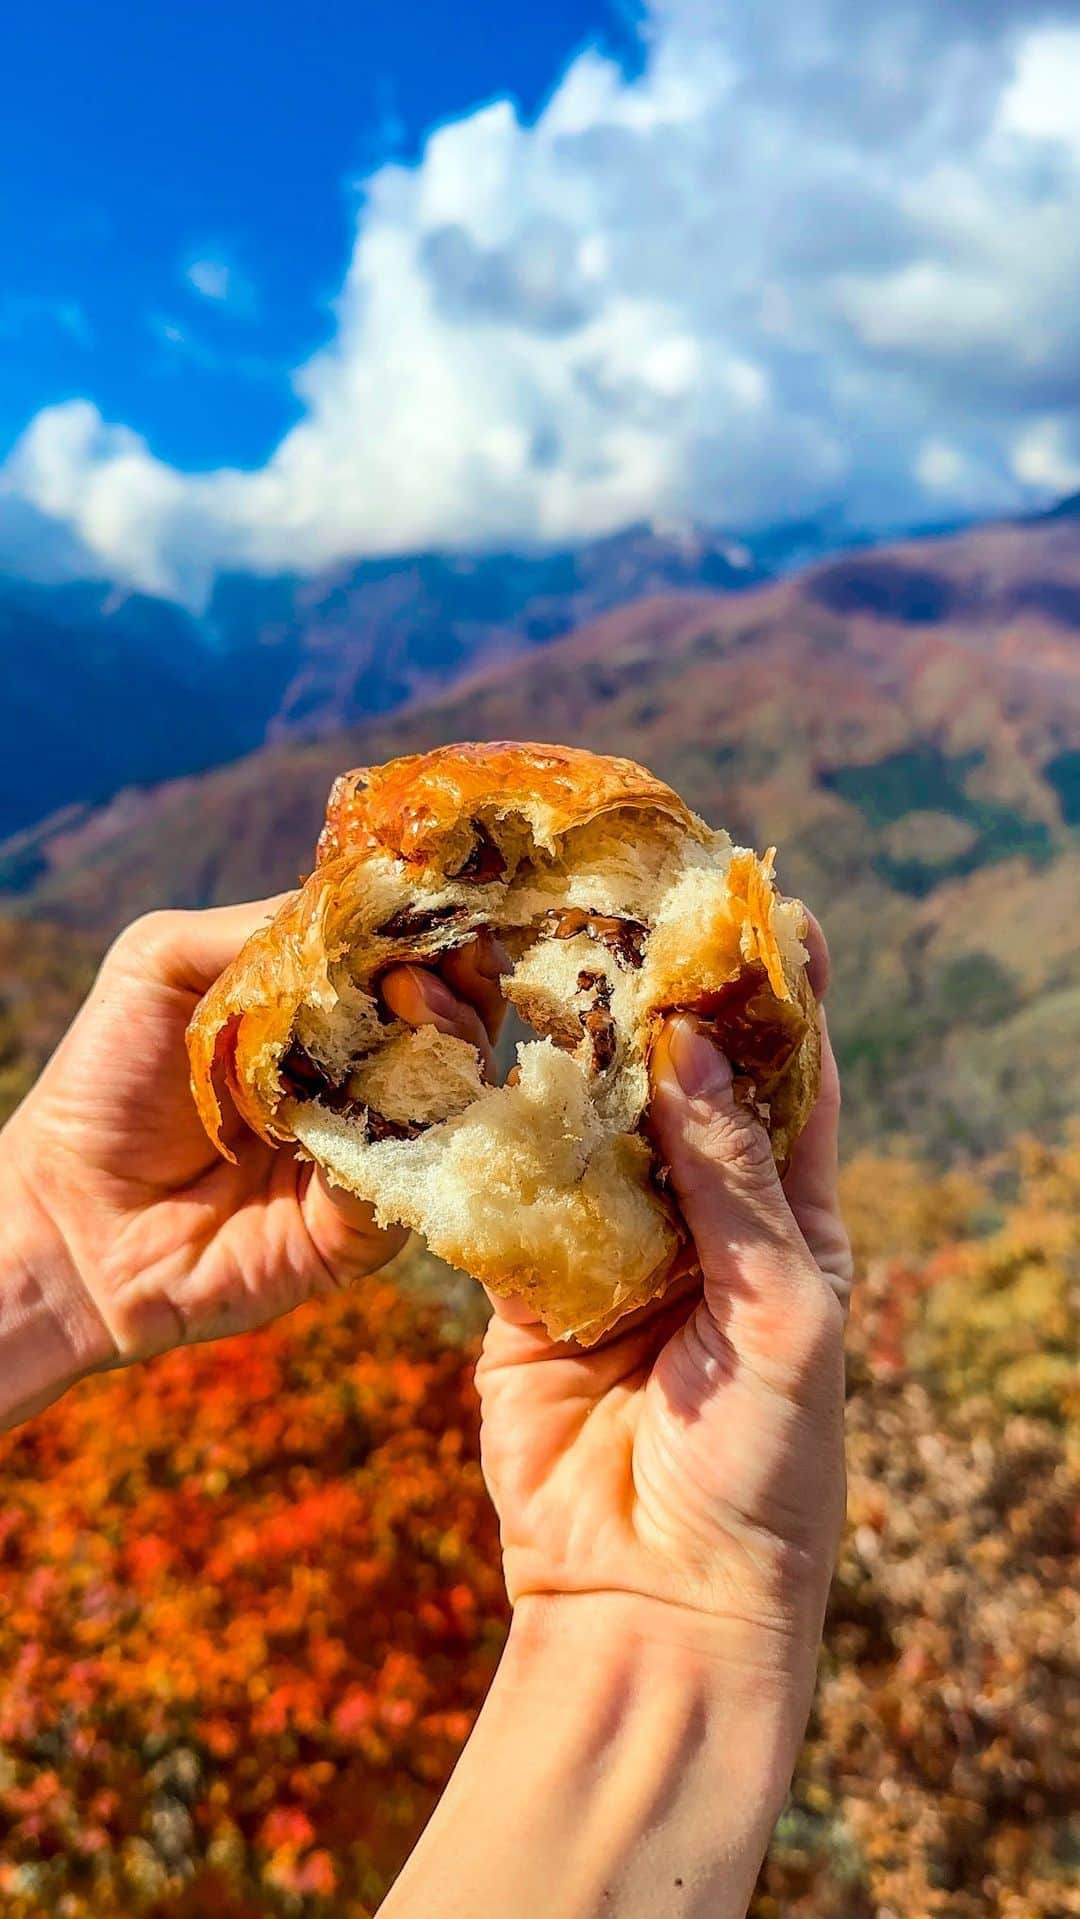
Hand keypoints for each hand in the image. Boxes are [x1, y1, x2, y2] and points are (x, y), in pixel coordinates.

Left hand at [0, 901, 506, 1418]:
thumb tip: (367, 904)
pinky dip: (414, 1127)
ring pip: (455, 1095)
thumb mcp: (163, 961)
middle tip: (431, 961)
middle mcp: (358, 1078)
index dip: (433, 931)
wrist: (66, 1216)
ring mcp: (369, 1151)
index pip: (408, 961)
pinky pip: (417, 1174)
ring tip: (416, 1001)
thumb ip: (257, 925)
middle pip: (454, 1025)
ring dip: (452, 1040)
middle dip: (461, 983)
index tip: (442, 906)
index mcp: (322, 1015)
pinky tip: (387, 1091)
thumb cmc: (105, 1079)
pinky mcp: (366, 1227)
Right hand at [386, 925, 851, 1918]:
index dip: (779, 992)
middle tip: (621, 905)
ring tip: (536, 954)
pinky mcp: (529, 1285)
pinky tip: (466, 1060)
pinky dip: (491, 1134)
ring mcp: (613, 1246)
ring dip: (567, 1051)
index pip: (794, 1080)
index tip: (759, 901)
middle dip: (657, 999)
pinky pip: (511, 1191)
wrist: (653, 1597)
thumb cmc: (759, 1467)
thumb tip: (693, 1049)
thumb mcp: (780, 1316)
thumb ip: (732, 1185)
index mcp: (791, 1221)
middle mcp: (705, 1218)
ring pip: (590, 1123)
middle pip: (681, 1082)